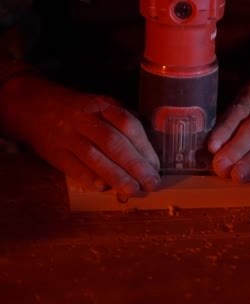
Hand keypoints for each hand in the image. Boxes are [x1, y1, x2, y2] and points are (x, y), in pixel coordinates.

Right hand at [0, 75, 159, 195]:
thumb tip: (148, 146)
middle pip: (113, 143)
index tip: (156, 165)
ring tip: (134, 190)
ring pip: (94, 157)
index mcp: (101, 105)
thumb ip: (124, 120)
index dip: (144, 146)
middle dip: (135, 165)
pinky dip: (91, 179)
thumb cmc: (78, 110)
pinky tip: (105, 188)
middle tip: (152, 183)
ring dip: (117, 177)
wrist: (31, 106)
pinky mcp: (55, 153)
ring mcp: (67, 137)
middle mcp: (84, 120)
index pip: (127, 124)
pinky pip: (74, 168)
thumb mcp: (102, 105)